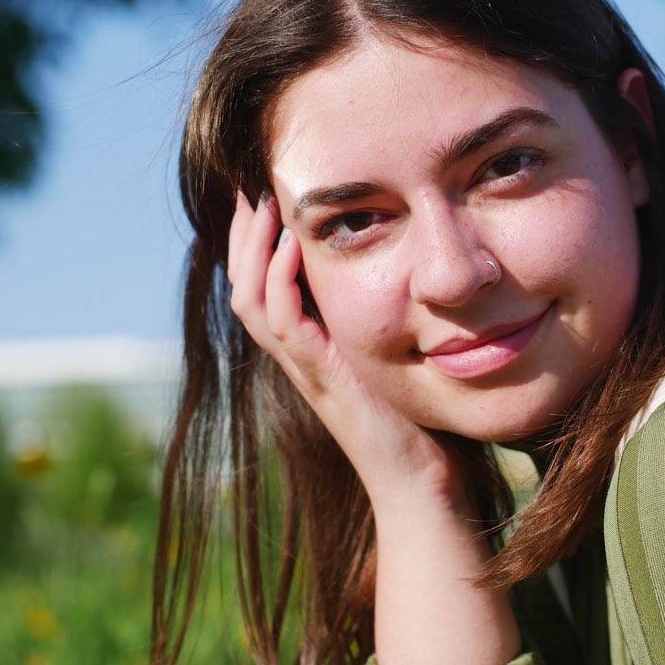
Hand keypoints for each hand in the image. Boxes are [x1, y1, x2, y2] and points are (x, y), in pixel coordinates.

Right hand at [226, 191, 458, 500]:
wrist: (422, 481)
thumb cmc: (415, 417)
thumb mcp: (394, 350)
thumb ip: (385, 312)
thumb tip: (403, 260)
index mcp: (310, 344)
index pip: (262, 282)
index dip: (256, 238)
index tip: (265, 189)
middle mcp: (298, 354)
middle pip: (243, 284)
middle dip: (242, 233)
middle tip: (248, 183)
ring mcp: (306, 369)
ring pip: (252, 300)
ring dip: (253, 249)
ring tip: (262, 201)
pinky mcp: (324, 382)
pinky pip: (285, 326)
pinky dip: (281, 283)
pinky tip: (294, 245)